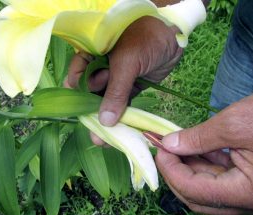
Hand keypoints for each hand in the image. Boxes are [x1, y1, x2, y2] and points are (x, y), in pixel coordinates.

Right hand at [66, 16, 182, 126]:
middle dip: (92, 112)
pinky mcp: (132, 86)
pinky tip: (120, 130)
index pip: (78, 75)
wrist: (174, 37)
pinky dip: (122, 116)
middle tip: (95, 133)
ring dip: (107, 119)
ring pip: (108, 100)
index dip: (79, 93)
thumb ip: (115, 91)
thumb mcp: (127, 62)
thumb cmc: (146, 39)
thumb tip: (104, 121)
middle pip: (92, 92)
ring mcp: (117, 78)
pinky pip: (124, 102)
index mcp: (93, 53)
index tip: (83, 109)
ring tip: (104, 139)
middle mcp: (101, 67)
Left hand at [156, 86, 252, 214]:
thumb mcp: (235, 123)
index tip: (159, 149)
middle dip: (177, 172)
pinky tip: (193, 148)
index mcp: (251, 193)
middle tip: (164, 149)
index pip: (195, 191)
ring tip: (175, 146)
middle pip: (200, 196)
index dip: (171, 171)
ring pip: (209, 188)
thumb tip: (170, 145)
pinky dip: (205, 164)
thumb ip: (198, 138)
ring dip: (189, 168)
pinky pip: (223, 179)